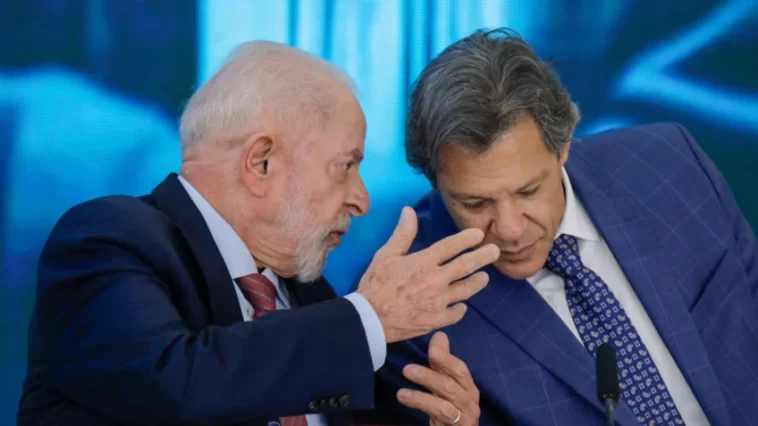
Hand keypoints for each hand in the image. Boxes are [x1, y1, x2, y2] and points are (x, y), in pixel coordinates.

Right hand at [357, 207, 498, 342]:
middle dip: (483, 257)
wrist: (370, 319)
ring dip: (478, 282)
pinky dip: (461, 308)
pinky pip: (457, 312)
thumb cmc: (375, 285)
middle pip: (466, 265)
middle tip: (495, 251)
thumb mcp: (386, 255)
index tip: (479, 234)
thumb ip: (402, 234)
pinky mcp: (438, 319)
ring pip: (467, 289)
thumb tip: (409, 211)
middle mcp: (436, 279)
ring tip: (484, 277)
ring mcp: (439, 301)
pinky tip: (462, 305)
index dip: (467, 238)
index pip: (451, 245)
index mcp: (424, 261)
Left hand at [397, 332, 479, 424]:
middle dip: (431, 373)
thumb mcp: (444, 385)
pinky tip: (404, 397)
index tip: (432, 346)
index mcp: (467, 385)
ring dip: (424, 389)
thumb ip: (441, 363)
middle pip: (454, 381)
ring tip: (401, 390)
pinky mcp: (459, 424)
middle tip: (408, 368)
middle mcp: (470, 397)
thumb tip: (439, 335)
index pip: (459, 368)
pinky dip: (422, 403)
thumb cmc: (450, 408)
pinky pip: (441, 412)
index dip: (446, 357)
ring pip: (447, 398)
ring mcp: (466, 413)